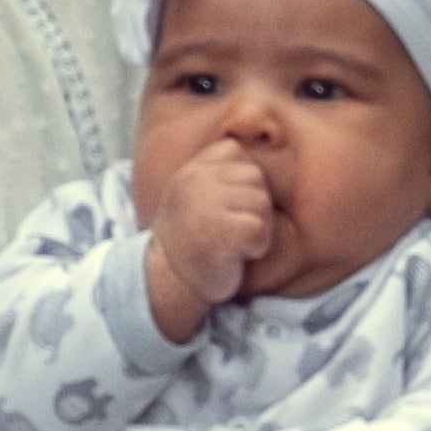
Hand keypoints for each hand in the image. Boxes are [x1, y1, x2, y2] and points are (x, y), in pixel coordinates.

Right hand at [151, 144, 277, 323]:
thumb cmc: (191, 241)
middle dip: (254, 206)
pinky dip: (256, 247)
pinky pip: (261, 229)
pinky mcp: (222, 231)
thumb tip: (252, 148)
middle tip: (229, 229)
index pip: (237, 152)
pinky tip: (235, 254)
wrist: (168, 282)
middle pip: (256, 178)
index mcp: (190, 170)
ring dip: (257, 227)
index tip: (223, 207)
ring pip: (263, 203)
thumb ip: (215, 172)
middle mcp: (195, 182)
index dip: (241, 182)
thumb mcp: (194, 195)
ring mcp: (207, 204)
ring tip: (230, 241)